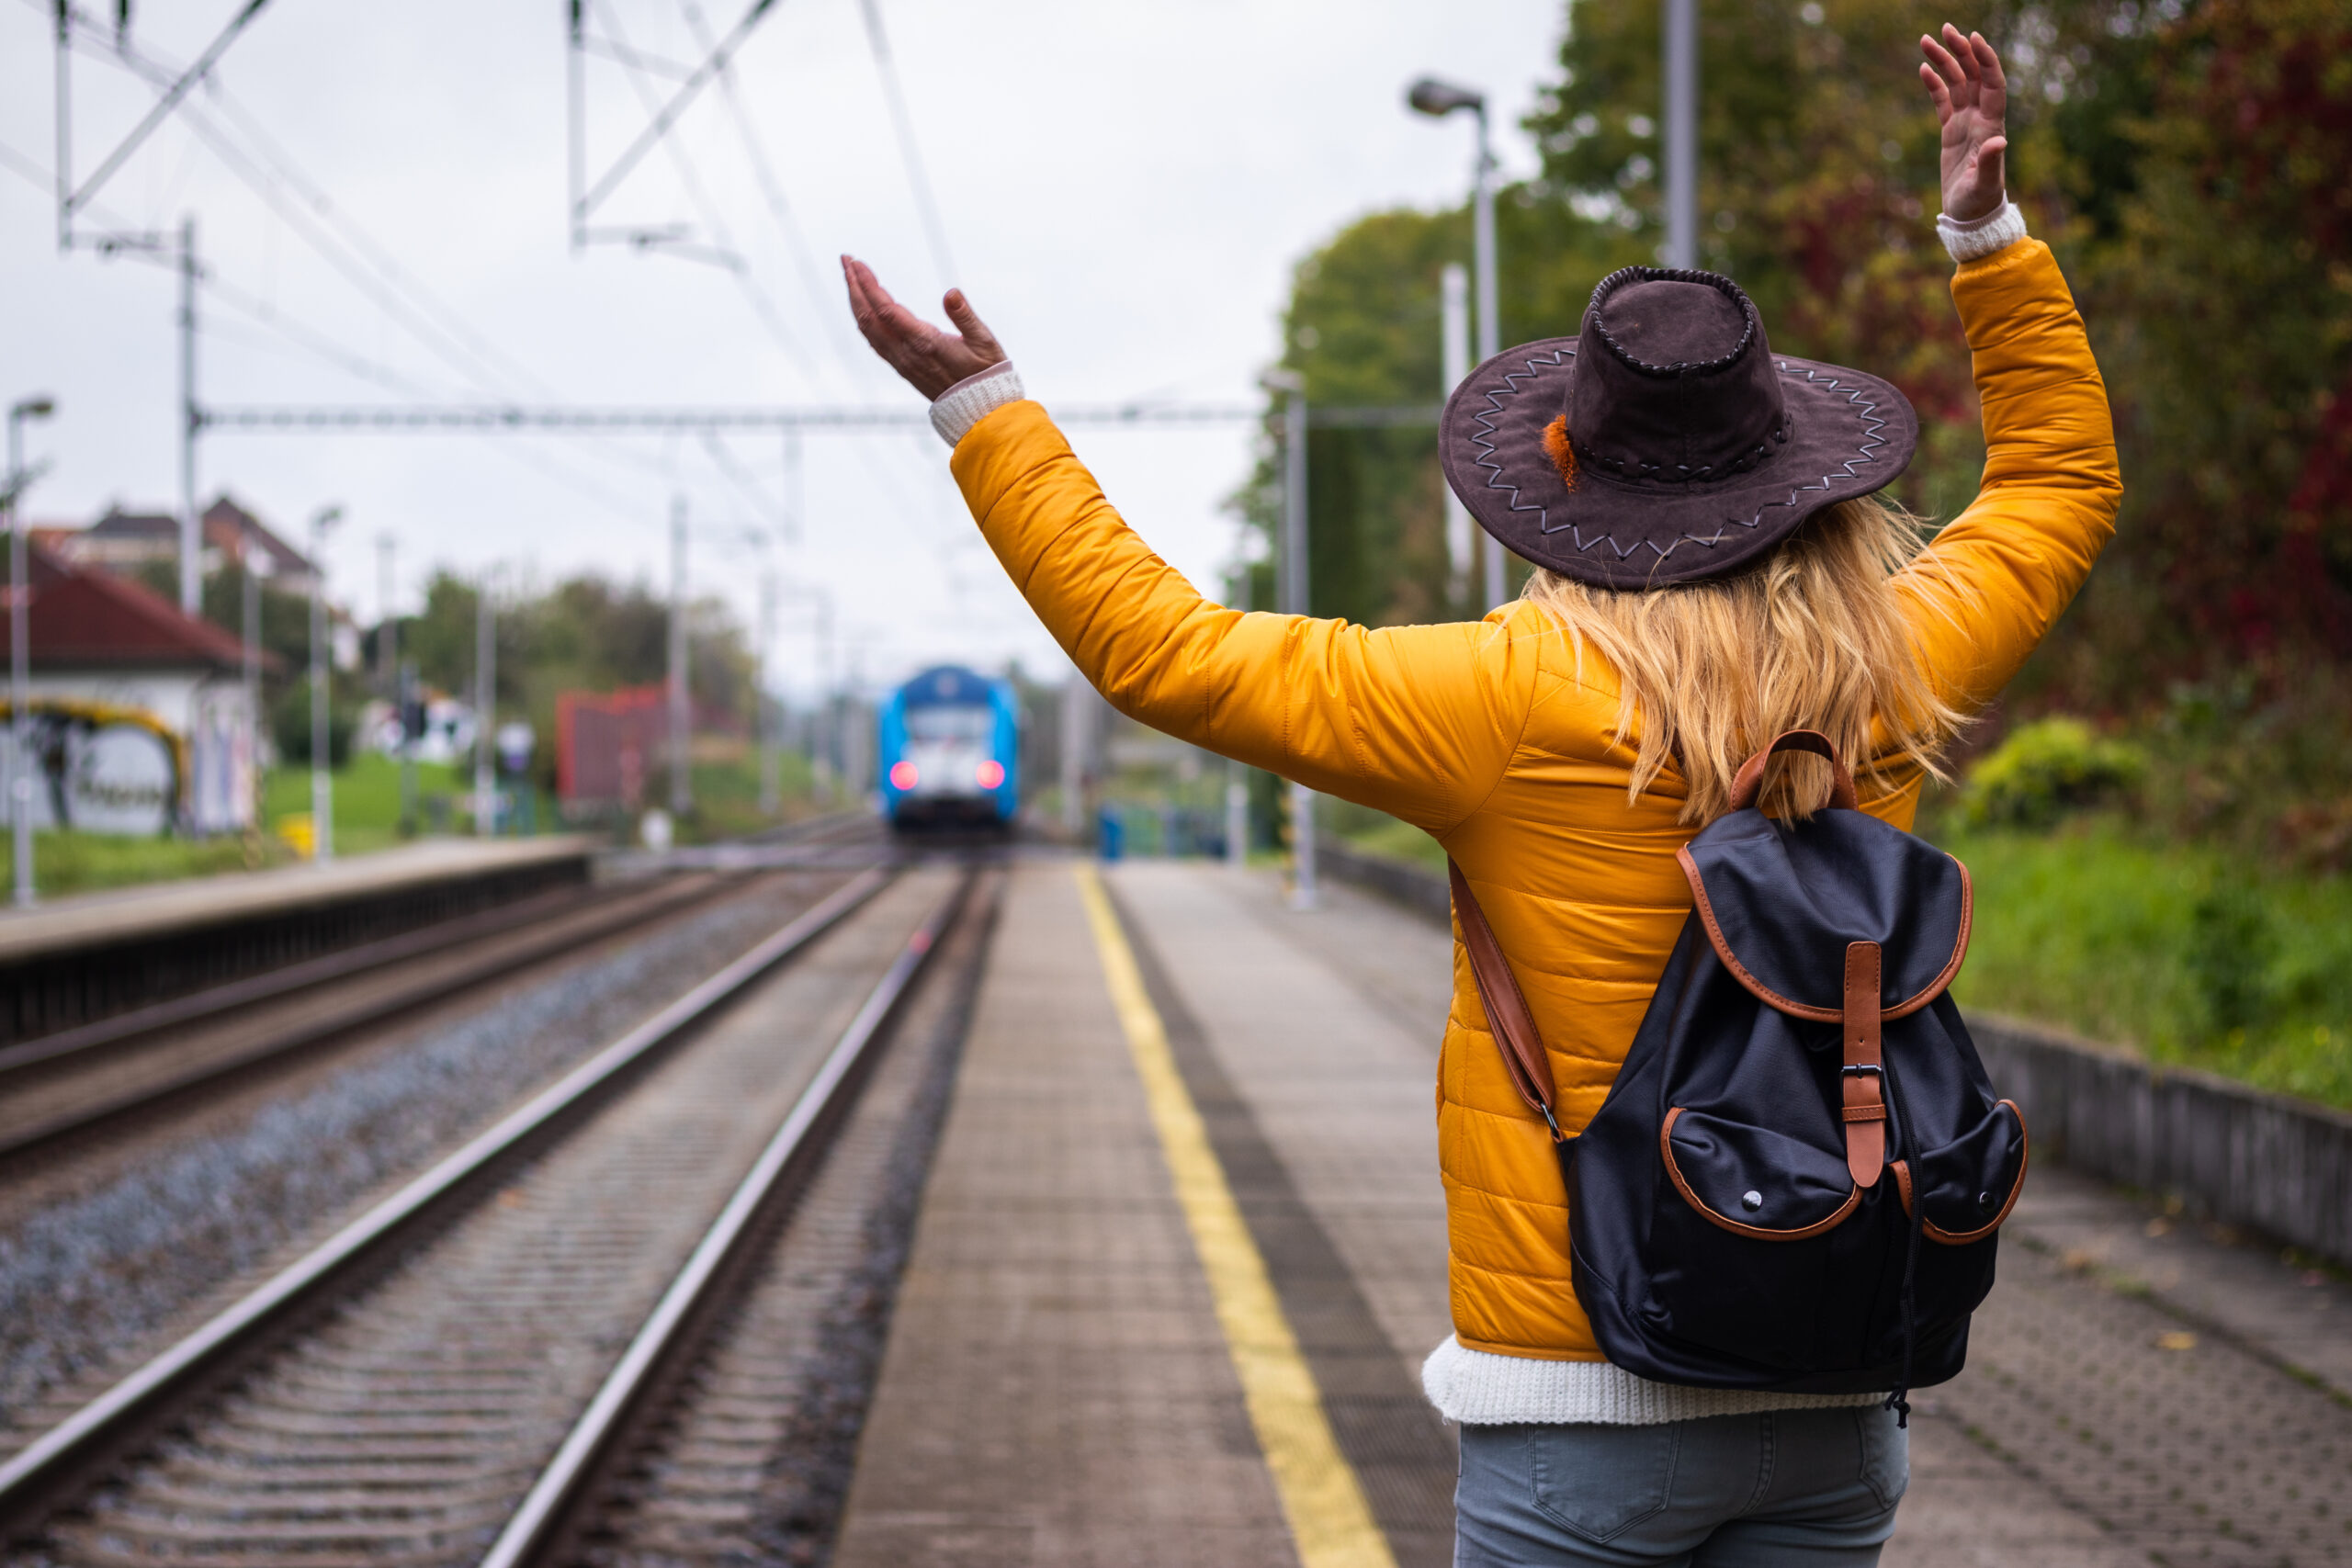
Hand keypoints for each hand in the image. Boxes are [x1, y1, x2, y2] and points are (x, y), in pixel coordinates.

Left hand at [842, 256, 1006, 399]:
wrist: (980, 410)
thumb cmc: (985, 372)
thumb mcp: (983, 341)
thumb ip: (965, 316)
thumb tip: (950, 292)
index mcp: (924, 343)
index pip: (886, 310)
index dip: (869, 285)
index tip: (857, 262)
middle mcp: (907, 354)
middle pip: (868, 317)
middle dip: (855, 286)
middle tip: (846, 260)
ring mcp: (901, 362)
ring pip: (868, 330)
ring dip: (856, 301)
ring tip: (851, 277)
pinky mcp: (902, 368)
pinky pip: (874, 341)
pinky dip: (863, 319)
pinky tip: (862, 307)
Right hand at [1918, 25, 2007, 221]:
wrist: (1971, 215)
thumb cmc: (1980, 202)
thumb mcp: (1984, 185)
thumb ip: (1991, 162)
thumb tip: (1999, 142)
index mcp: (1991, 126)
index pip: (1992, 83)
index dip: (1985, 60)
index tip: (1973, 39)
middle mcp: (1981, 119)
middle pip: (1972, 75)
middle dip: (1961, 51)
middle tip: (1945, 29)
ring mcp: (1966, 123)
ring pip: (1955, 83)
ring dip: (1944, 61)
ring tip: (1925, 41)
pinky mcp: (1951, 132)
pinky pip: (1943, 101)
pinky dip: (1935, 83)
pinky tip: (1923, 68)